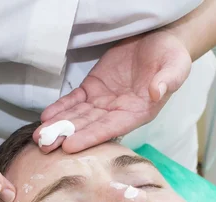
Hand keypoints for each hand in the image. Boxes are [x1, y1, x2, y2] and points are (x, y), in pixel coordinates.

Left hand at [34, 30, 191, 152]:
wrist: (160, 41)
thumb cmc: (172, 57)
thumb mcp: (176, 66)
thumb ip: (167, 80)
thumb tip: (156, 92)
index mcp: (138, 112)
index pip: (111, 128)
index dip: (90, 137)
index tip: (71, 145)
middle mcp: (118, 112)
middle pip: (89, 127)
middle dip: (67, 136)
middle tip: (45, 146)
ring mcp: (104, 101)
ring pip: (78, 116)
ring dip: (58, 126)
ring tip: (39, 137)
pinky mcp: (93, 88)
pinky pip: (74, 100)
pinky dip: (60, 108)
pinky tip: (46, 116)